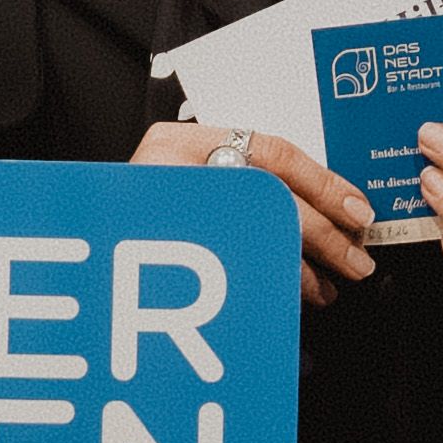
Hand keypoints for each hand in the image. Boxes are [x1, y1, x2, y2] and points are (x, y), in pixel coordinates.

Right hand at [132, 115, 377, 291]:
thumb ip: (241, 182)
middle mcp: (168, 172)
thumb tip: (323, 209)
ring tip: (326, 289)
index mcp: (183, 143)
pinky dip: (267, 286)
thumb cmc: (148, 215)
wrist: (83, 250)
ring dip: (299, 270)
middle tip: (356, 260)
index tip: (358, 211)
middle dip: (323, 236)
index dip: (323, 184)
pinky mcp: (157, 258)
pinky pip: (230, 272)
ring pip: (253, 239)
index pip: (272, 153)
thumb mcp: (190, 181)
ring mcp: (161, 214)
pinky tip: (288, 300)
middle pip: (269, 199)